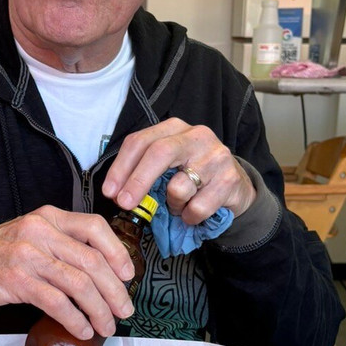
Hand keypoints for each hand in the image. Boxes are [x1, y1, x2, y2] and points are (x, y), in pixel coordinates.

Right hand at [0, 206, 135, 339]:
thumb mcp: (31, 237)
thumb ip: (62, 245)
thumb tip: (100, 273)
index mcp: (48, 217)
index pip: (94, 227)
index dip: (117, 252)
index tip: (128, 275)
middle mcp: (40, 231)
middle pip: (92, 261)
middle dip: (115, 291)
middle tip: (124, 310)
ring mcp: (28, 255)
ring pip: (79, 283)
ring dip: (99, 310)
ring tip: (107, 326)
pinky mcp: (17, 280)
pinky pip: (56, 302)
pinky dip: (75, 319)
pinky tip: (82, 330)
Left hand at [102, 118, 256, 225]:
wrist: (235, 186)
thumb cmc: (193, 175)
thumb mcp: (168, 165)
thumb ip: (143, 170)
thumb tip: (115, 193)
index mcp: (174, 129)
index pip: (140, 141)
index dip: (121, 168)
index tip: (109, 191)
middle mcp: (196, 136)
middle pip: (159, 153)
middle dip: (137, 181)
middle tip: (124, 203)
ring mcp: (215, 156)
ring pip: (179, 187)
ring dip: (172, 205)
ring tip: (178, 205)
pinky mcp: (229, 179)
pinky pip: (197, 207)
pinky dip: (189, 217)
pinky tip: (193, 212)